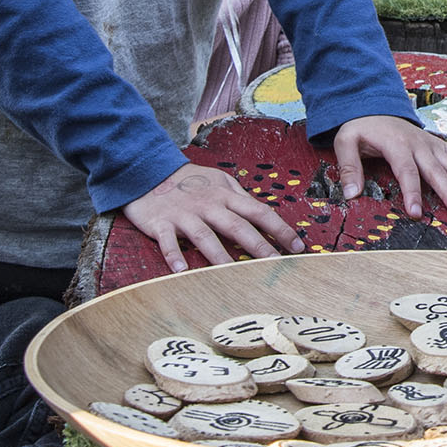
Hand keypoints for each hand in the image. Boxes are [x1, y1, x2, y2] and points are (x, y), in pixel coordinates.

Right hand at [123, 161, 305, 269]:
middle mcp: (208, 205)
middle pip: (237, 226)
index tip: (297, 246)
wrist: (149, 171)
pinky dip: (173, 255)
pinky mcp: (161, 223)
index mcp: (225, 195)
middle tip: (275, 265)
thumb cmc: (188, 180)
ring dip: (219, 256)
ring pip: (205, 236)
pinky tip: (181, 271)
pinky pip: (168, 241)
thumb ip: (239, 196)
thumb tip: (263, 212)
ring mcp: (185, 215)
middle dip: (259, 246)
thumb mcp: (218, 180)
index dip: (279, 229)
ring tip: (232, 275)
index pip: (259, 212)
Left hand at [333, 114, 446, 218]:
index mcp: (397, 145)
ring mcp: (432, 144)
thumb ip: (349, 167)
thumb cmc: (361, 127)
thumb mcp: (346, 141)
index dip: (413, 194)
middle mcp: (420, 145)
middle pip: (438, 171)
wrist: (374, 104)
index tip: (417, 215)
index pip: (407, 172)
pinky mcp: (439, 145)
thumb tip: (351, 195)